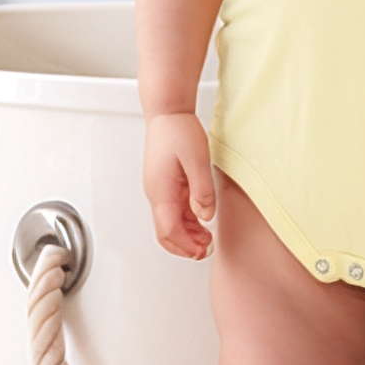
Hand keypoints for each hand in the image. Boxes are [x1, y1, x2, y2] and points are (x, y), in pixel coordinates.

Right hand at [143, 111, 216, 257]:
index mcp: (160, 191)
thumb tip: (205, 216)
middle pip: (165, 232)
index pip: (168, 231)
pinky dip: (187, 222)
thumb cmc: (178, 130)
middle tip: (206, 251)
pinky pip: (174, 210)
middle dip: (184, 246)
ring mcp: (160, 189)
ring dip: (187, 235)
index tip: (203, 252)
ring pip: (170, 223)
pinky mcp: (166, 184)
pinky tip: (202, 222)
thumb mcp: (198, 159)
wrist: (168, 111)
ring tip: (208, 240)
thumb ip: (202, 190)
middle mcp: (156, 193)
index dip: (185, 246)